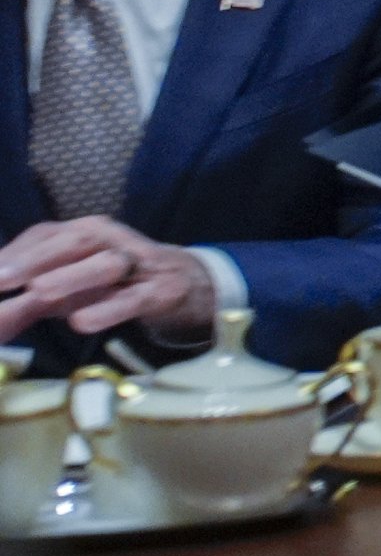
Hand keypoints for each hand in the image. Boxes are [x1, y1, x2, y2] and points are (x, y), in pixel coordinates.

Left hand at [0, 215, 217, 346]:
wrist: (190, 286)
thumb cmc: (117, 284)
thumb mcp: (71, 289)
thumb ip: (28, 302)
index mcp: (88, 233)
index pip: (47, 235)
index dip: (14, 253)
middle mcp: (113, 240)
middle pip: (75, 241)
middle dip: (34, 260)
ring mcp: (141, 265)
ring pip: (106, 264)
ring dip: (71, 277)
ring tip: (37, 292)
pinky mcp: (162, 292)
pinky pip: (133, 299)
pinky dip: (108, 309)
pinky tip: (81, 322)